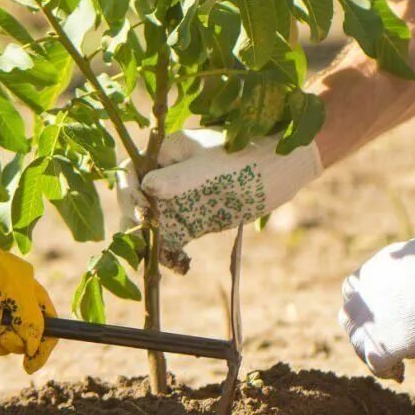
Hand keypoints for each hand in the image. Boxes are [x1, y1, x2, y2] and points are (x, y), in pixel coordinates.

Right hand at [126, 128, 323, 273]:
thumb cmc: (251, 157)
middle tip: (145, 239)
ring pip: (151, 221)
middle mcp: (170, 174)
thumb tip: (145, 186)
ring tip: (156, 258)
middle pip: (136, 198)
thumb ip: (179, 178)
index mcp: (170, 151)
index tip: (142, 210)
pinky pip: (172, 235)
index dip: (129, 191)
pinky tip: (178, 264)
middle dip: (135, 220)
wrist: (285, 167)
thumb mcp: (213, 168)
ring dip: (149, 241)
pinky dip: (169, 250)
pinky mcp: (195, 218)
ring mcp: (182, 197)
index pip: (133, 170)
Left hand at [339, 228, 414, 380]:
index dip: (369, 309)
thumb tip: (412, 284)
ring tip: (395, 363)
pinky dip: (386, 372)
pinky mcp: (385, 345)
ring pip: (359, 343)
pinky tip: (400, 374)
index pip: (356, 294)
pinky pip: (376, 365)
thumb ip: (407, 272)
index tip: (387, 317)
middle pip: (352, 319)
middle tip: (390, 343)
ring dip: (373, 353)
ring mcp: (372, 320)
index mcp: (375, 269)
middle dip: (368, 331)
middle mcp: (365, 294)